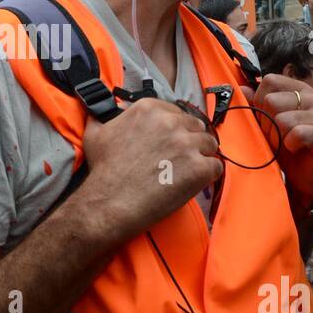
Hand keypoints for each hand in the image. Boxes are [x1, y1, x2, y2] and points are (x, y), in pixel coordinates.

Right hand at [79, 97, 222, 241]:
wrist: (110, 203)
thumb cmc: (103, 171)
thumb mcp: (96, 133)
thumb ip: (101, 117)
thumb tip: (97, 112)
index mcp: (149, 109)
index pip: (177, 113)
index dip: (176, 129)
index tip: (170, 143)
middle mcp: (171, 122)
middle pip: (196, 127)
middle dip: (191, 142)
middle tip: (179, 160)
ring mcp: (187, 145)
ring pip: (210, 145)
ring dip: (201, 157)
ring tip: (187, 172)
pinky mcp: (199, 168)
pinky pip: (216, 167)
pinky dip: (208, 176)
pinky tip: (194, 183)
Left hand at [240, 73, 312, 209]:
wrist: (305, 180)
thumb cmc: (285, 149)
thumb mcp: (265, 125)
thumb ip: (254, 105)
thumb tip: (240, 89)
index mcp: (299, 90)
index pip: (270, 81)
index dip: (260, 103)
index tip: (265, 121)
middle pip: (272, 100)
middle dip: (267, 124)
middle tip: (277, 138)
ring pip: (282, 119)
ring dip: (278, 137)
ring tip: (286, 145)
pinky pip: (298, 133)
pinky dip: (290, 145)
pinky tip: (295, 149)